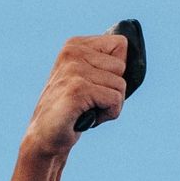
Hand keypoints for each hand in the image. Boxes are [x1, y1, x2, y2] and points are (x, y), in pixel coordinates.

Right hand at [21, 31, 136, 160]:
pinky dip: (107, 115)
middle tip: (90, 101)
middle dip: (113, 90)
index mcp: (75, 45)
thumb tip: (134, 54)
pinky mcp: (77, 90)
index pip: (120, 44)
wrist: (45, 136)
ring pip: (120, 86)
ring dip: (109, 105)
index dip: (116, 71)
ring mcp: (73, 70)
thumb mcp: (88, 78)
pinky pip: (115, 100)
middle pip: (122, 67)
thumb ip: (107, 64)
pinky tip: (87, 118)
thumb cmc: (72, 109)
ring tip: (87, 110)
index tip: (96, 84)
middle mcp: (72, 53)